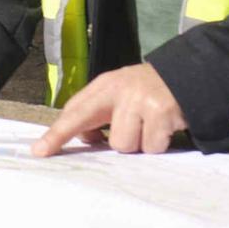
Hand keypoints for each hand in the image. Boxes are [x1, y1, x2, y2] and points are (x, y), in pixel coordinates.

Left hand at [31, 64, 186, 156]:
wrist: (189, 76)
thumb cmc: (148, 92)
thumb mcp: (120, 94)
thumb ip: (99, 113)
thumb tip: (85, 138)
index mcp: (105, 86)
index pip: (74, 110)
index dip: (57, 132)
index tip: (39, 151)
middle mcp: (120, 90)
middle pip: (94, 127)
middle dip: (91, 138)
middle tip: (90, 140)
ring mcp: (141, 101)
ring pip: (124, 144)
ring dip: (137, 143)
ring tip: (149, 127)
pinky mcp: (162, 113)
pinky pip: (151, 146)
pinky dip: (158, 144)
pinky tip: (164, 128)